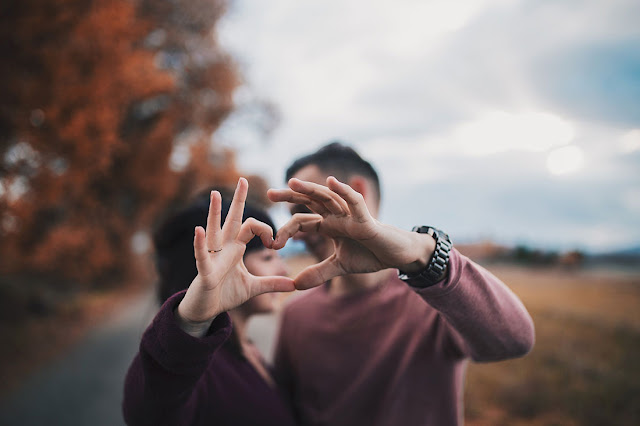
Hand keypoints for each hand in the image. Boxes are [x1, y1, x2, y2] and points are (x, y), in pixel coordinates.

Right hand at [177, 178, 294, 332]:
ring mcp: (212, 257)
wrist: (204, 311)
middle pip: (231, 219)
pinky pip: (202, 255)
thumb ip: (272, 284)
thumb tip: (294, 284)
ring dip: (214, 213)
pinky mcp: (204, 272)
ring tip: (215, 194)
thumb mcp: (252, 288)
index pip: (251, 227)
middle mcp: (223, 248)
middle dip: (238, 200)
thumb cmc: (224, 294)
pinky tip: (199, 230)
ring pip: (213, 231)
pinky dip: (200, 244)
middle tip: (243, 179)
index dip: (265, 230)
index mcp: (235, 248)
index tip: (274, 243)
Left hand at [267, 176, 434, 288]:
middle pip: (310, 201)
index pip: (302, 221)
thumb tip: (295, 285)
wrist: (396, 256)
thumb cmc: (369, 255)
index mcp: (329, 225)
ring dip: (311, 189)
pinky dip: (344, 191)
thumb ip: (319, 273)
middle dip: (290, 196)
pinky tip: (332, 182)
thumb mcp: (340, 266)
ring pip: (328, 197)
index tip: (272, 244)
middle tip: (269, 193)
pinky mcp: (366, 219)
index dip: (286, 230)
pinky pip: (355, 202)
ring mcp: (351, 215)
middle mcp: (337, 216)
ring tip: (292, 182)